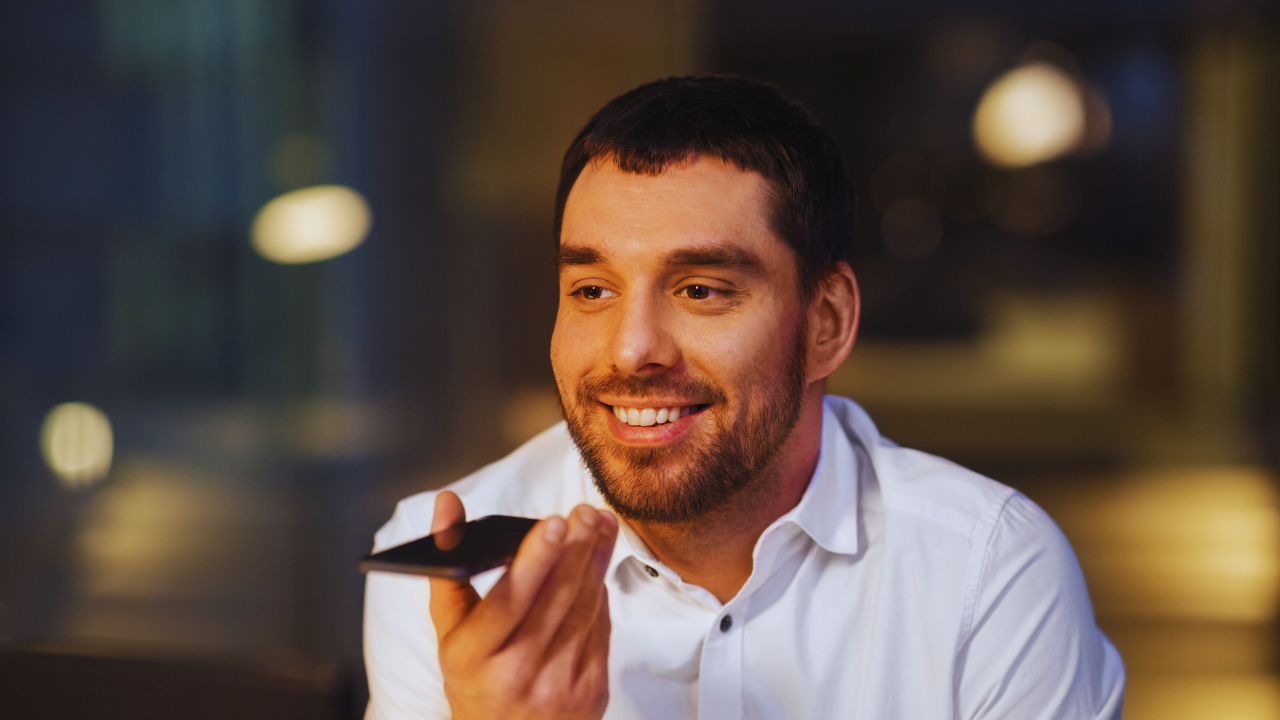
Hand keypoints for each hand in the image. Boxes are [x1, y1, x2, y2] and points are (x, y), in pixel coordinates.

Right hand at [428, 491, 617, 719]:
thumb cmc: (474, 675)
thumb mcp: (449, 628)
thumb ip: (448, 564)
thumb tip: (448, 503)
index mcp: (473, 657)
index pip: (508, 602)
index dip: (534, 560)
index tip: (554, 522)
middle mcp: (515, 675)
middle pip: (554, 600)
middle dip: (575, 549)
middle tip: (585, 513)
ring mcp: (557, 687)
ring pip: (584, 610)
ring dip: (595, 562)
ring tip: (598, 526)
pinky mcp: (590, 693)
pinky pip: (600, 631)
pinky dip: (601, 594)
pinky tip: (598, 566)